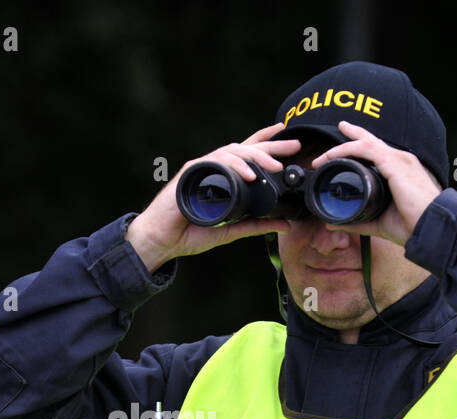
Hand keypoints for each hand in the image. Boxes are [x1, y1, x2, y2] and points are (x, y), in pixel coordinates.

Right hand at [125, 123, 301, 272]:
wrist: (161, 240)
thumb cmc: (189, 233)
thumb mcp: (231, 230)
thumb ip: (256, 226)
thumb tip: (285, 225)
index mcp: (224, 178)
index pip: (248, 155)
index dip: (268, 144)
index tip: (291, 140)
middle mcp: (214, 168)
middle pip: (245, 148)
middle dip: (271, 146)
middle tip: (294, 146)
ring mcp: (203, 168)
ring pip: (233, 152)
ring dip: (256, 157)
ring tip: (276, 166)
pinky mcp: (191, 173)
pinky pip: (216, 164)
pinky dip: (234, 167)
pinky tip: (249, 174)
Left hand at [310, 120, 443, 246]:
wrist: (431, 227)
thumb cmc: (412, 225)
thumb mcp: (379, 222)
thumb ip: (356, 221)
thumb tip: (333, 223)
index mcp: (401, 170)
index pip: (378, 152)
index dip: (360, 145)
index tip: (344, 142)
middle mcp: (401, 161)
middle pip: (372, 141)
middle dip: (353, 134)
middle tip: (339, 127)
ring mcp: (399, 160)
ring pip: (365, 144)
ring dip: (341, 147)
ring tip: (323, 157)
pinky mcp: (395, 164)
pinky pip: (366, 150)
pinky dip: (347, 150)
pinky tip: (333, 156)